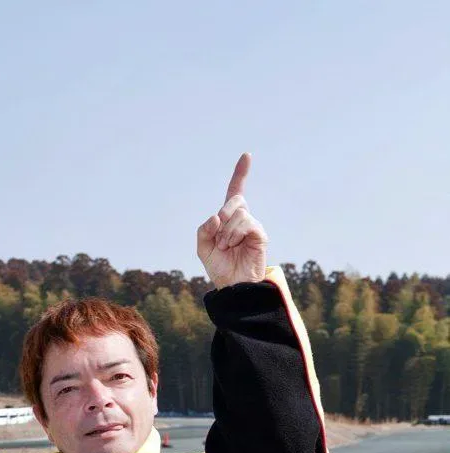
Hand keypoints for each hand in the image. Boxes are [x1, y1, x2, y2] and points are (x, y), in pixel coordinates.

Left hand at [196, 153, 267, 288]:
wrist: (231, 286)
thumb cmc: (219, 268)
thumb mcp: (203, 248)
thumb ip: (204, 230)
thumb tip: (217, 216)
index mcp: (228, 219)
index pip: (235, 192)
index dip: (240, 174)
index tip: (247, 155)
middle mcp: (242, 219)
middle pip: (236, 199)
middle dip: (224, 214)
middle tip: (220, 236)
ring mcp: (252, 227)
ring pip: (239, 212)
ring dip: (227, 231)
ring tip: (226, 246)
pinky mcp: (260, 235)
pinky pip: (247, 222)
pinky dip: (235, 233)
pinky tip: (233, 245)